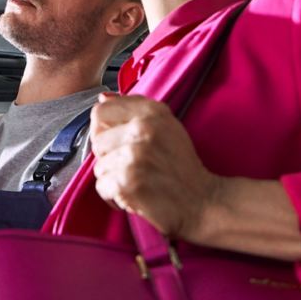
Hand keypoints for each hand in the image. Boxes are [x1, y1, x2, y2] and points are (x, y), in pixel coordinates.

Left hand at [90, 93, 219, 240]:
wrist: (203, 201)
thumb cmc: (182, 165)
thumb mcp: (166, 125)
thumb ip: (134, 108)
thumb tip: (102, 98)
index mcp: (152, 111)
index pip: (100, 112)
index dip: (103, 130)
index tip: (116, 142)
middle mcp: (142, 128)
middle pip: (97, 141)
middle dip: (109, 158)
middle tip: (132, 167)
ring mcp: (134, 155)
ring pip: (99, 167)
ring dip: (114, 179)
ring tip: (137, 181)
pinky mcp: (127, 181)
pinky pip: (102, 186)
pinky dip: (115, 196)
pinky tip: (134, 195)